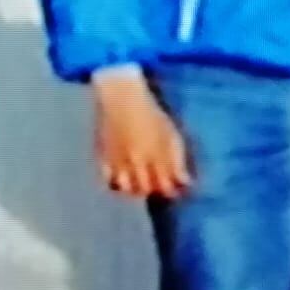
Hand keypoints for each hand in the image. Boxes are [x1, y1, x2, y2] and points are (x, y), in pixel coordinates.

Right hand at [92, 70, 190, 198]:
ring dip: (137, 191)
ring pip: (128, 189)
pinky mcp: (103, 158)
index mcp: (157, 154)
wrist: (121, 98)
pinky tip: (125, 181)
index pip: (167, 185)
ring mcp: (119, 160)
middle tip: (161, 187)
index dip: (173, 191)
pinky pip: (109, 180)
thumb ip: (177, 160)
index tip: (177, 189)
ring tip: (143, 185)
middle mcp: (137, 160)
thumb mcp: (171, 134)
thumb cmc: (151, 114)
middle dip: (157, 191)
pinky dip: (118, 185)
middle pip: (148, 189)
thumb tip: (186, 182)